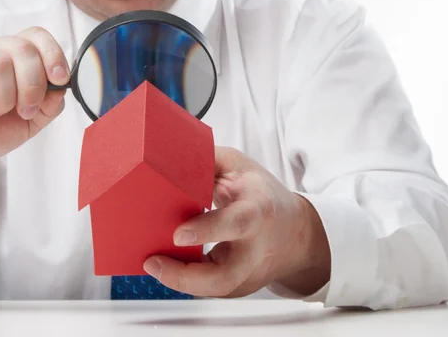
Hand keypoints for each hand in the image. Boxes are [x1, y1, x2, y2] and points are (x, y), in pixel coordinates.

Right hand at [0, 27, 69, 179]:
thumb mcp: (30, 122)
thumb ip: (49, 103)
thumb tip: (61, 85)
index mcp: (11, 56)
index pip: (37, 36)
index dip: (53, 55)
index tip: (59, 80)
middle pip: (22, 49)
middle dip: (31, 87)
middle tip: (23, 111)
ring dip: (1, 99)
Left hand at [143, 146, 330, 297]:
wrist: (295, 232)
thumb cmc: (263, 195)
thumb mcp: (239, 167)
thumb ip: (207, 160)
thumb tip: (170, 155)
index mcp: (255, 212)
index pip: (235, 223)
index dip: (206, 230)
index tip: (178, 234)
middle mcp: (253, 249)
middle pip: (224, 277)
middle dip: (184, 277)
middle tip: (153, 262)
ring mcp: (248, 274)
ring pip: (215, 291)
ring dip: (180, 282)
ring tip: (154, 265)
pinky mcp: (239, 288)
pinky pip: (210, 290)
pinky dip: (186, 282)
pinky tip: (168, 269)